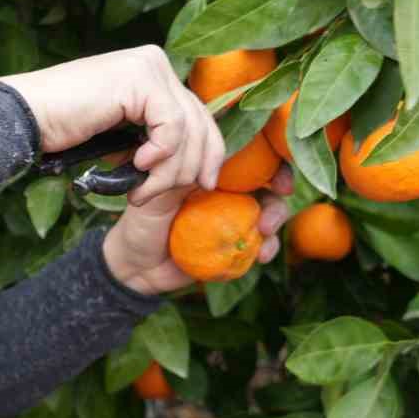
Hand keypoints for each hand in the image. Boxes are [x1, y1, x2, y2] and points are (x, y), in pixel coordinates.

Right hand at [0, 47, 225, 206]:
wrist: (27, 117)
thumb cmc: (64, 129)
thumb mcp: (120, 134)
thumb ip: (152, 136)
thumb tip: (192, 164)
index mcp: (152, 71)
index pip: (198, 114)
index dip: (209, 152)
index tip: (205, 185)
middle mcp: (155, 62)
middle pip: (200, 121)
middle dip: (189, 167)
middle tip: (162, 194)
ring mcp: (148, 66)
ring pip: (188, 128)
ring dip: (168, 170)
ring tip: (141, 189)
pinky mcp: (140, 78)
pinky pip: (171, 125)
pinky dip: (160, 152)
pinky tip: (137, 163)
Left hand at [101, 166, 296, 295]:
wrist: (137, 265)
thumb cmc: (142, 223)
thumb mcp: (156, 196)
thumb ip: (177, 175)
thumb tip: (202, 161)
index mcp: (208, 170)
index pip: (245, 152)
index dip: (267, 155)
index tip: (273, 168)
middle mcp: (226, 190)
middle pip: (267, 177)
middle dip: (281, 183)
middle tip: (281, 195)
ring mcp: (234, 217)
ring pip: (270, 208)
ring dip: (277, 216)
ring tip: (264, 232)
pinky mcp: (236, 244)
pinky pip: (262, 243)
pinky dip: (268, 248)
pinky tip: (260, 257)